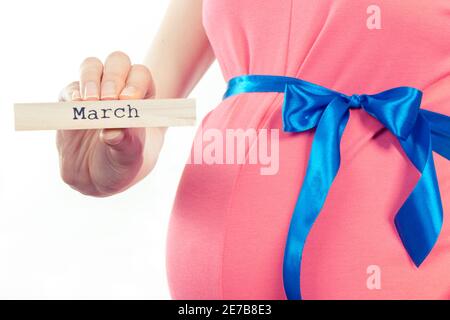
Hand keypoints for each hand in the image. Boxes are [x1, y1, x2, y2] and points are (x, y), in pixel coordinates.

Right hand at [57, 51, 155, 195]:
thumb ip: (125, 143)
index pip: (141, 76)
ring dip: (91, 80)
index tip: (128, 100)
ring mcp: (94, 92)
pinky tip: (76, 105)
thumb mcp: (129, 158)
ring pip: (92, 67)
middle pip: (117, 62)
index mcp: (141, 98)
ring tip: (91, 103)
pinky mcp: (71, 102)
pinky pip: (70, 89)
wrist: (97, 177)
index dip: (135, 82)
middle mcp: (118, 89)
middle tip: (109, 99)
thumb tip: (114, 131)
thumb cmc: (121, 163)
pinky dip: (72, 94)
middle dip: (114, 77)